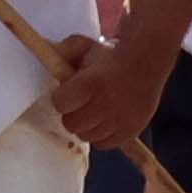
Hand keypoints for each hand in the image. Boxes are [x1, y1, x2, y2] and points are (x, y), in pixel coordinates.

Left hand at [44, 34, 167, 150]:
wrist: (146, 61)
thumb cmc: (109, 56)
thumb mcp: (84, 47)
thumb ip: (62, 52)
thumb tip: (44, 52)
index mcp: (90, 83)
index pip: (60, 104)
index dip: (62, 97)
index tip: (68, 92)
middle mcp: (105, 104)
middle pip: (71, 124)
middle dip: (72, 113)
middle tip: (81, 103)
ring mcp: (119, 120)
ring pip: (87, 136)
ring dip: (87, 125)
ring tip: (95, 111)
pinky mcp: (131, 131)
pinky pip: (104, 145)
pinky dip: (102, 135)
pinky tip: (105, 121)